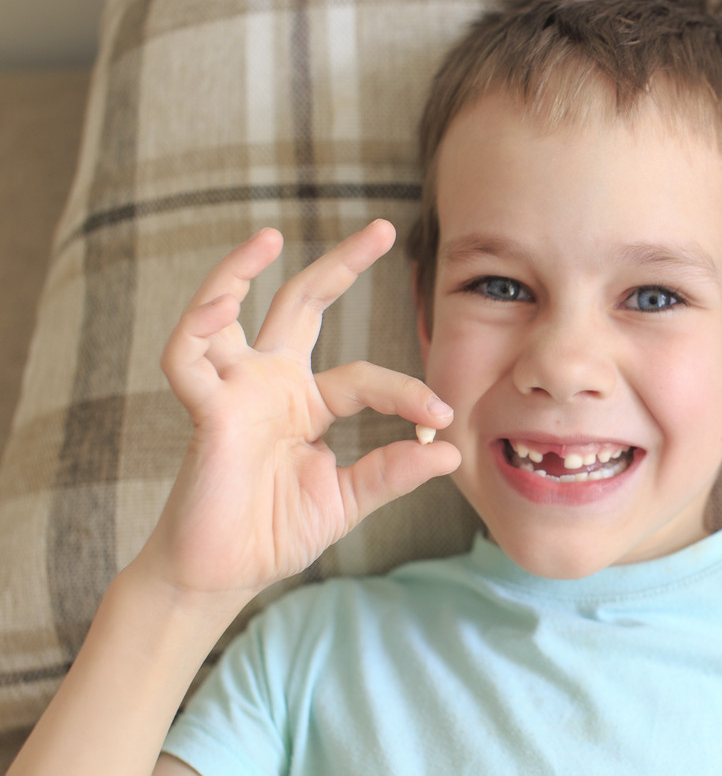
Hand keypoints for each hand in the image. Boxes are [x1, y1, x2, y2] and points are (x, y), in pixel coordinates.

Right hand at [136, 219, 459, 606]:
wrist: (220, 577)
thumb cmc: (273, 534)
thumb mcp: (346, 500)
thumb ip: (392, 473)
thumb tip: (451, 450)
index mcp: (307, 404)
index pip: (365, 377)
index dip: (405, 392)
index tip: (440, 416)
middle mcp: (270, 384)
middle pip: (302, 305)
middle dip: (340, 265)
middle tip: (384, 227)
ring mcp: (234, 393)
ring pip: (227, 312)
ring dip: (238, 270)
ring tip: (270, 236)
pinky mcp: (203, 412)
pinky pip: (188, 358)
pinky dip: (199, 323)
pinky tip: (224, 299)